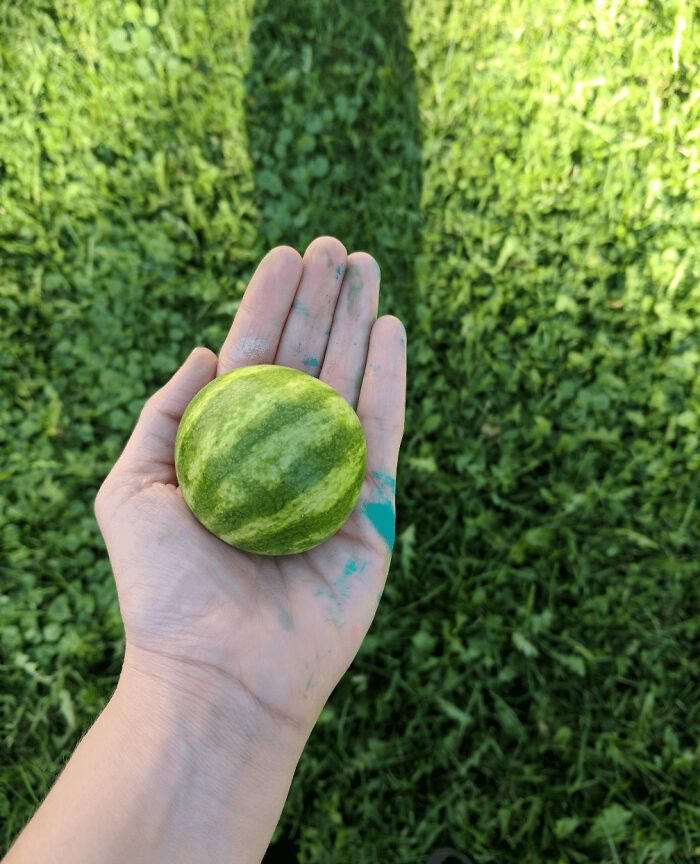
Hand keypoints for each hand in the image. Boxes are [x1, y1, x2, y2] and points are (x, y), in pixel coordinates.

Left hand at [95, 236, 405, 740]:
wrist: (218, 674)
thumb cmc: (164, 590)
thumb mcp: (133, 489)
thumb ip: (164, 416)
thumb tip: (206, 352)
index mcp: (230, 447)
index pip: (255, 358)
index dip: (269, 304)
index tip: (287, 254)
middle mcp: (283, 454)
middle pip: (307, 360)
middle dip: (321, 301)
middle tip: (335, 245)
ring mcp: (330, 478)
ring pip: (349, 382)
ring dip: (358, 322)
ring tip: (366, 265)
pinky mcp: (371, 509)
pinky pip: (384, 432)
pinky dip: (390, 378)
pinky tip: (392, 328)